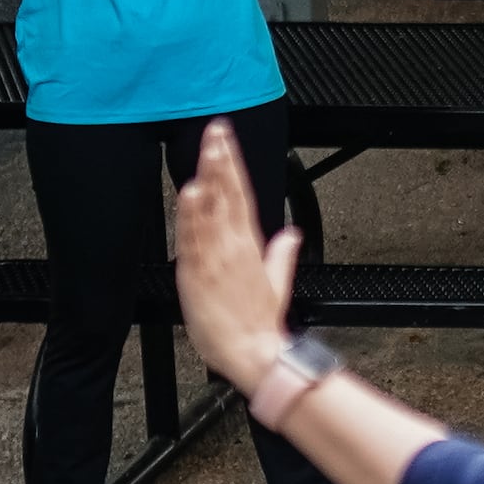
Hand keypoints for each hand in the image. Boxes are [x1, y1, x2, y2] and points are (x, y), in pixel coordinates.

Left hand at [173, 120, 304, 388]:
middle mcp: (234, 247)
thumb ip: (282, 256)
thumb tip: (292, 236)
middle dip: (222, 160)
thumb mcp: (278, 286)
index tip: (227, 141)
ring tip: (207, 149)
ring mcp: (216, 258)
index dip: (233, 166)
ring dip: (209, 177)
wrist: (252, 353)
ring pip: (211, 209)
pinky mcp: (198, 272)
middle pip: (228, 194)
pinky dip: (192, 214)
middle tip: (216, 131)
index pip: (242, 196)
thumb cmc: (260, 324)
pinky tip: (191, 192)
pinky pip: (193, 237)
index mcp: (252, 248)